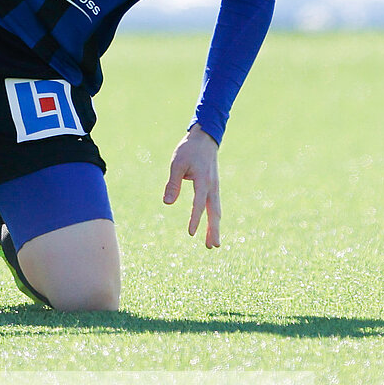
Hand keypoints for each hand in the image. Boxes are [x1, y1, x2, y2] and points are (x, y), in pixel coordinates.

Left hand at [162, 125, 220, 248]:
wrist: (205, 138)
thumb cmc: (188, 150)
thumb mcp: (176, 164)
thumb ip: (173, 184)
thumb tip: (167, 204)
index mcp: (203, 181)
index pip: (199, 204)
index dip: (195, 219)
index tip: (191, 233)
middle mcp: (212, 187)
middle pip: (214, 212)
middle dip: (213, 230)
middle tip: (212, 246)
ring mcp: (215, 187)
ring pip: (216, 211)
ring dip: (215, 227)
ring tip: (213, 244)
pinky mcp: (214, 187)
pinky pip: (215, 206)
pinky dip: (215, 218)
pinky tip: (212, 226)